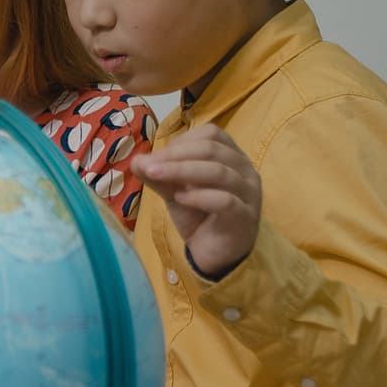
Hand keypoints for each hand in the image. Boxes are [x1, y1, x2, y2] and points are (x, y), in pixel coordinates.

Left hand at [133, 124, 261, 277]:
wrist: (214, 252)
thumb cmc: (198, 214)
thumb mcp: (173, 191)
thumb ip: (158, 175)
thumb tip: (137, 160)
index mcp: (231, 156)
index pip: (211, 134)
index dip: (181, 141)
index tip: (157, 156)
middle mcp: (245, 170)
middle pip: (212, 149)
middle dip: (175, 155)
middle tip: (148, 166)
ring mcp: (249, 193)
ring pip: (219, 172)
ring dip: (182, 171)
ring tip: (155, 176)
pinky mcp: (245, 217)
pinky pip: (226, 201)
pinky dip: (199, 196)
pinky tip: (179, 199)